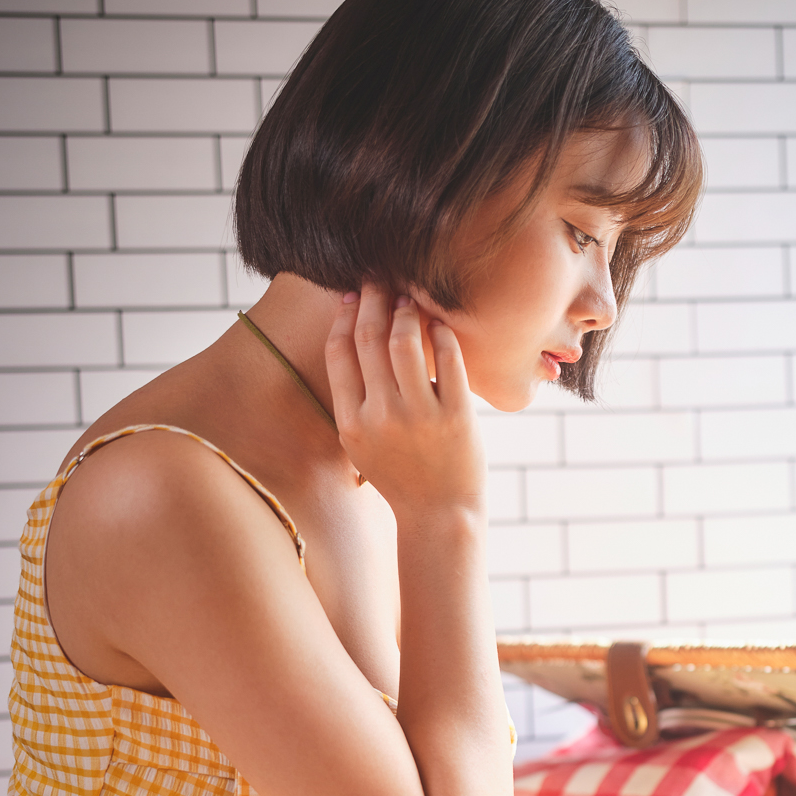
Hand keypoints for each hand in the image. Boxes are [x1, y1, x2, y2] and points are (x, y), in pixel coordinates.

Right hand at [324, 284, 485, 514]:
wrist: (439, 515)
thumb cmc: (401, 476)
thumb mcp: (361, 445)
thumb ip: (354, 400)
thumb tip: (351, 342)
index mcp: (351, 423)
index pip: (339, 353)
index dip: (343, 316)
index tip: (351, 294)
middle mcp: (380, 416)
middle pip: (368, 339)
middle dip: (372, 300)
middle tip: (379, 280)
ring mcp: (418, 416)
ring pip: (404, 343)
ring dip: (406, 312)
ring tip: (409, 299)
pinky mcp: (455, 416)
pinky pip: (448, 361)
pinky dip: (443, 334)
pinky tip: (440, 324)